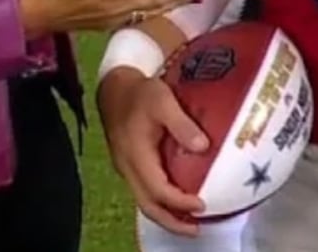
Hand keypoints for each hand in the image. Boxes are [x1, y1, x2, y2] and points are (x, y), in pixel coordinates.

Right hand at [98, 68, 208, 234]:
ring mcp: (127, 168)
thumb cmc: (140, 93)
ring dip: (167, 215)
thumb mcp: (162, 100)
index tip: (202, 205)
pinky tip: (178, 199)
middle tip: (196, 230)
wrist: (114, 88)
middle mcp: (128, 167)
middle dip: (171, 222)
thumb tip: (202, 147)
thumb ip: (181, 123)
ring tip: (191, 221)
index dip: (179, 202)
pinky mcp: (130, 165)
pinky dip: (162, 201)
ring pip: (145, 201)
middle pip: (148, 205)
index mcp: (136, 155)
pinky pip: (145, 191)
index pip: (157, 189)